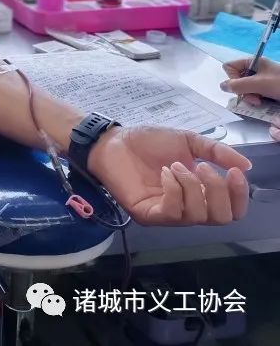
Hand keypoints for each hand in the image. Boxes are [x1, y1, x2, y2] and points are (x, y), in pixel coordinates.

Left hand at [87, 126, 250, 225]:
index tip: (235, 172)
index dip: (239, 195)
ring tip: (175, 165)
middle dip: (218, 191)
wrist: (114, 141)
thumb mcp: (188, 141)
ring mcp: (167, 213)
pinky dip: (174, 190)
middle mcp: (187, 207)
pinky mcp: (148, 214)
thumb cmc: (148, 142)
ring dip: (191, 186)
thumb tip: (246, 166)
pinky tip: (165, 173)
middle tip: (203, 168)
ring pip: (197, 216)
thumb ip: (217, 152)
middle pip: (220, 218)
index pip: (231, 210)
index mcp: (200, 192)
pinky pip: (172, 212)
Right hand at [221, 57, 279, 106]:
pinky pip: (253, 93)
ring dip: (250, 97)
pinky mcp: (265, 88)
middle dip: (243, 91)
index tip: (244, 86)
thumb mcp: (259, 84)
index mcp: (252, 62)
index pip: (230, 67)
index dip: (232, 78)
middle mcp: (255, 69)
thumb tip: (222, 86)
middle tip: (255, 98)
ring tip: (260, 102)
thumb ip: (239, 85)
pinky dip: (256, 99)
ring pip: (244, 88)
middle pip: (236, 80)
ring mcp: (260, 79)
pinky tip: (263, 102)